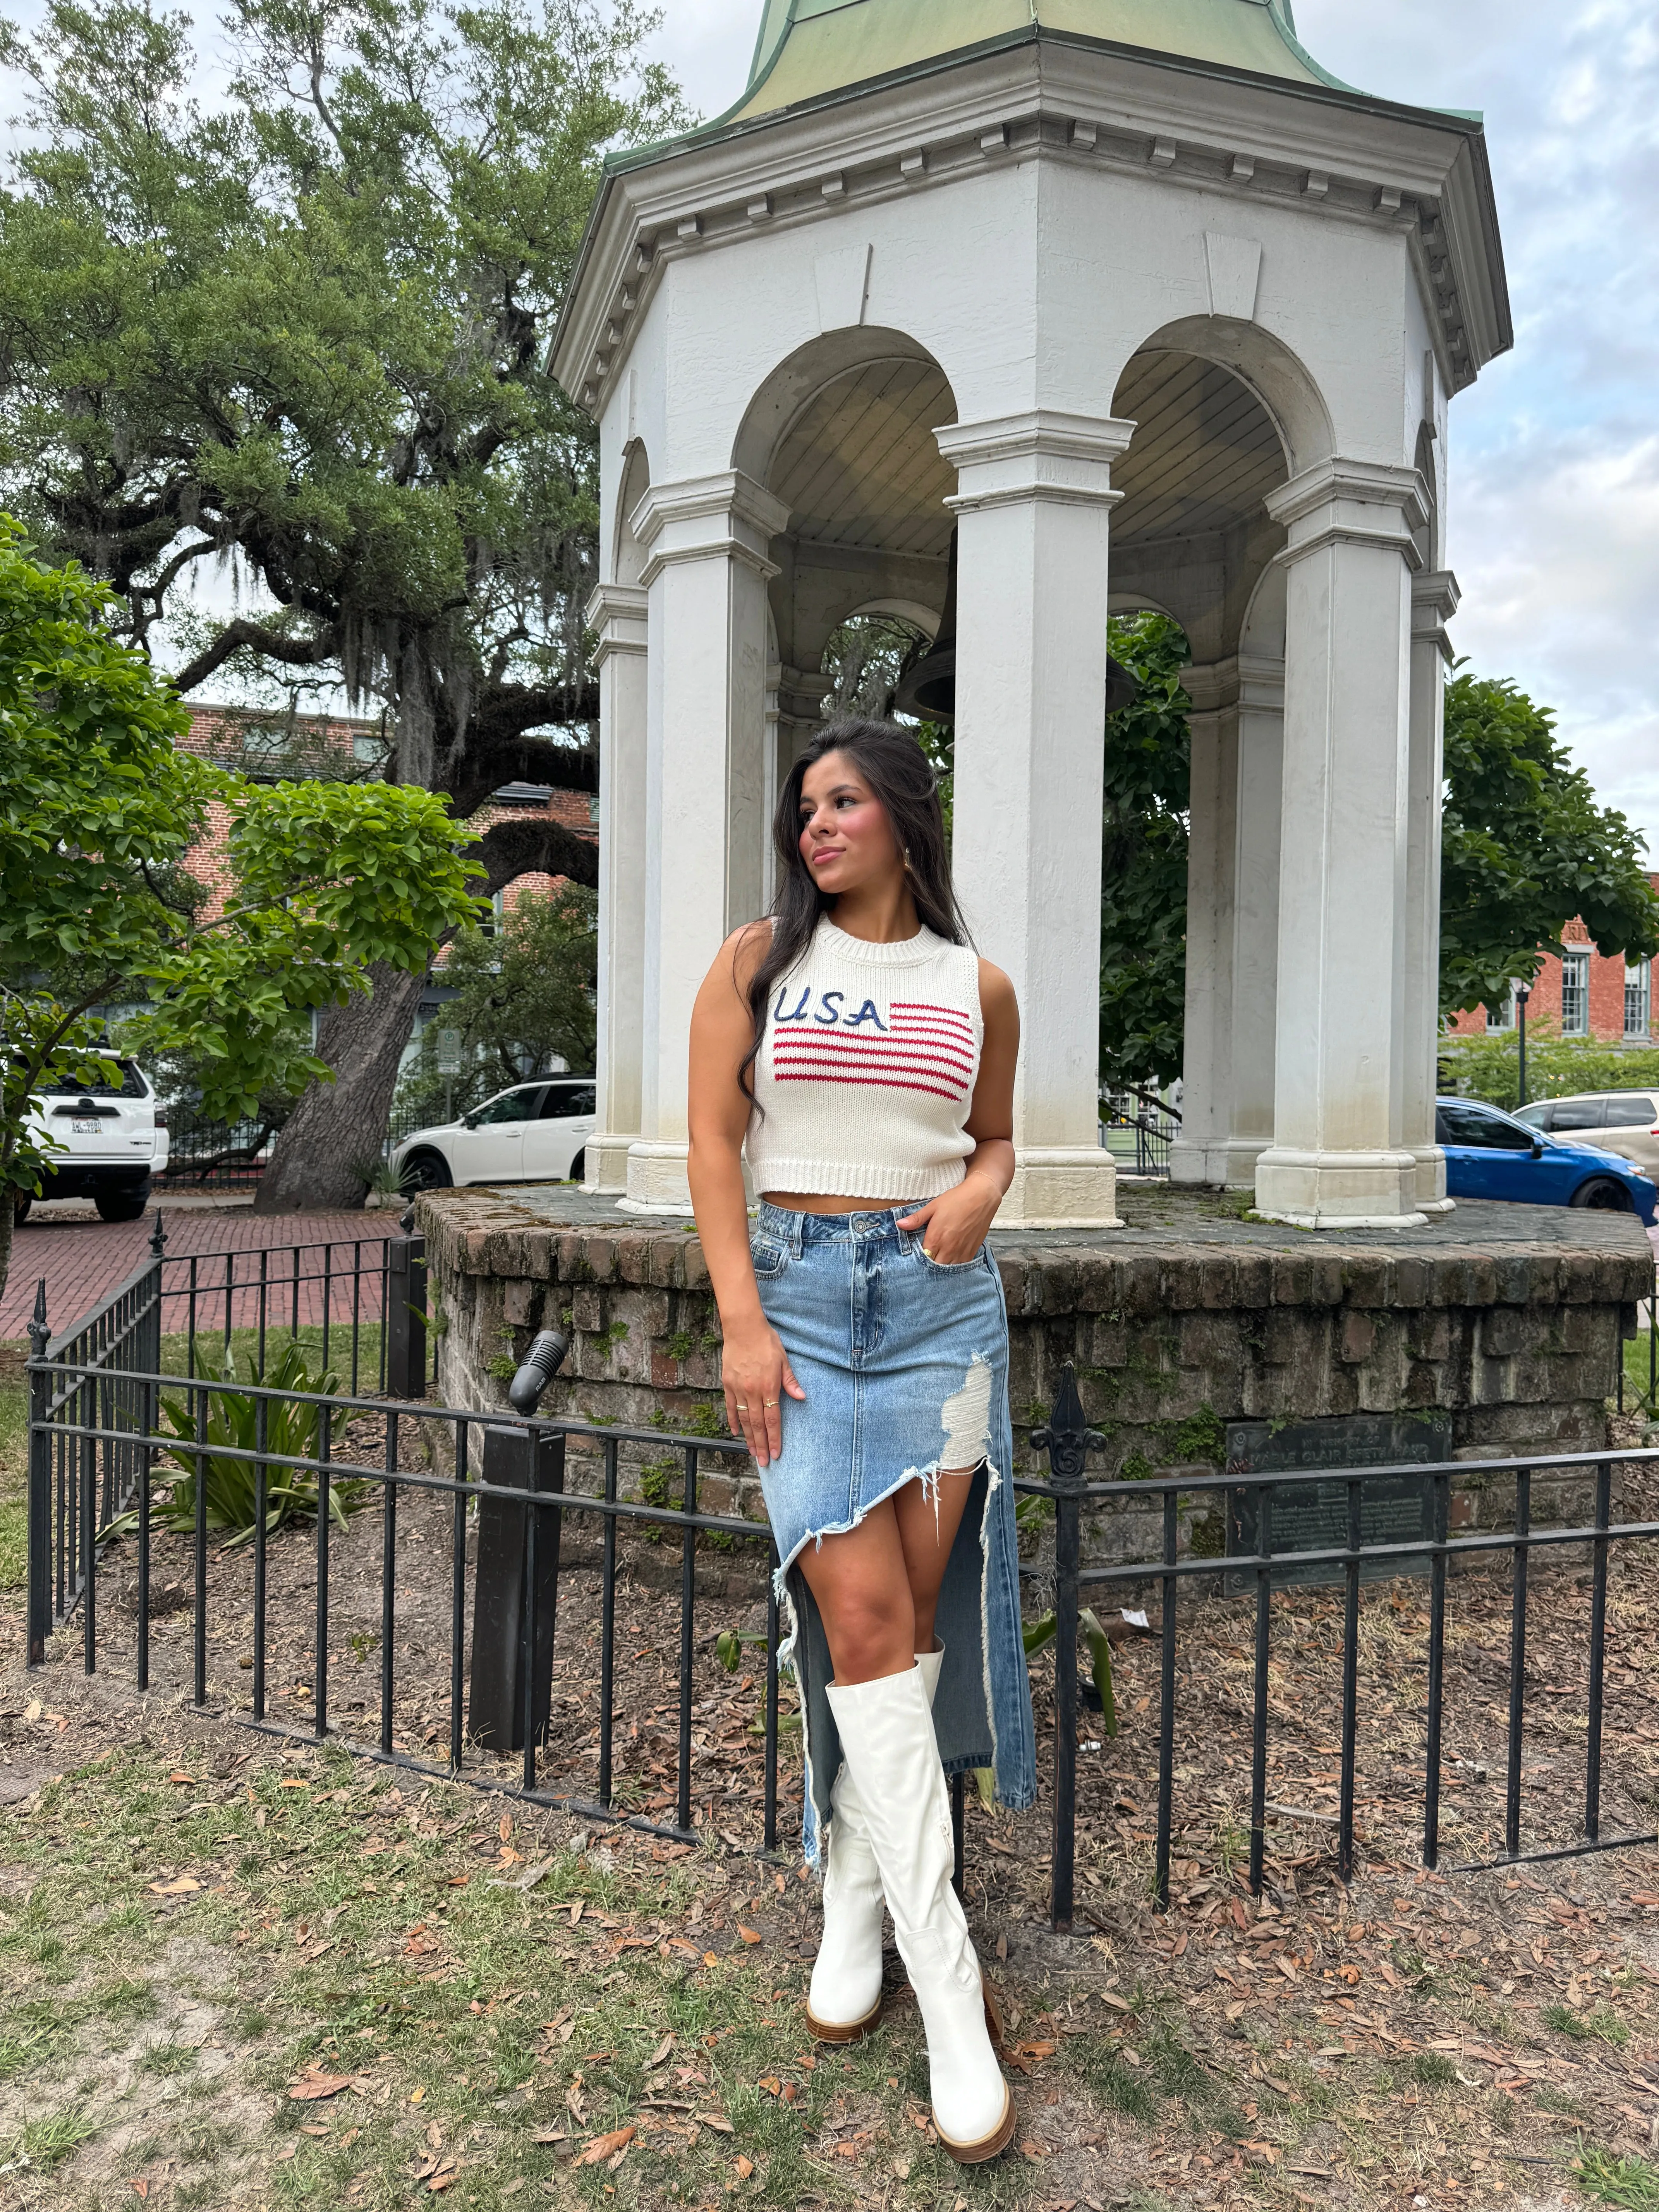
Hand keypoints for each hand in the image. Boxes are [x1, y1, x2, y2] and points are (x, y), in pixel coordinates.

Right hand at [719, 1313, 804, 1468]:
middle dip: (762, 1445)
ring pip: (744, 1419)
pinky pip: (731, 1407)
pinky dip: (733, 1420)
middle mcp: (753, 1391)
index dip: (774, 1438)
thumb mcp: (783, 1360)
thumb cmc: (766, 1342)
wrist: (743, 1328)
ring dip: (749, 1438)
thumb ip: (790, 1381)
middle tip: (764, 1462)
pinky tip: (736, 1432)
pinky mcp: (728, 1384)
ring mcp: (738, 1389)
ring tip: (752, 1452)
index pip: (772, 1419)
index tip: (776, 1453)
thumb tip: (801, 1397)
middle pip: (758, 1425)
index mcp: (769, 1387)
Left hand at [897, 1172, 1001, 1265]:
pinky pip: (961, 1266)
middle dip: (930, 1265)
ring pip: (949, 1269)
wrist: (982, 1197)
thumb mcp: (933, 1206)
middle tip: (927, 1258)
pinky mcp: (972, 1251)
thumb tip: (899, 1224)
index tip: (917, 1255)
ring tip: (938, 1260)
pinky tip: (951, 1259)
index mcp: (936, 1238)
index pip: (923, 1258)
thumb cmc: (956, 1200)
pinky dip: (955, 1265)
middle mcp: (949, 1248)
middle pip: (935, 1267)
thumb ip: (916, 1219)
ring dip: (942, 1267)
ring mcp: (962, 1251)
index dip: (919, 1259)